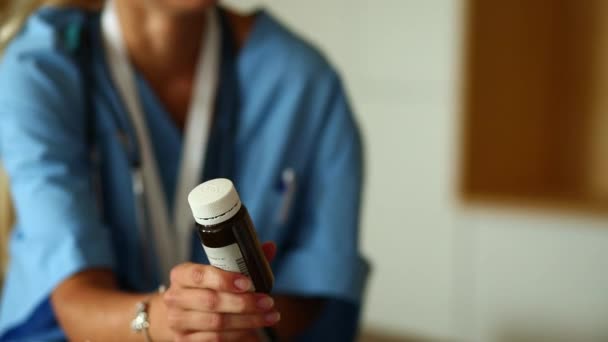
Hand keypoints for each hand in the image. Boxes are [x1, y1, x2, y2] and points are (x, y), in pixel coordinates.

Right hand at [163, 242, 278, 341]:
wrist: (184, 315)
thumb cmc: (206, 289)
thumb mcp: (218, 272)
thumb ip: (242, 261)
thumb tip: (270, 247)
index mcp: (181, 274)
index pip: (200, 275)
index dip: (224, 279)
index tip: (248, 283)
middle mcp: (175, 297)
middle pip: (211, 301)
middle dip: (244, 302)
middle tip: (268, 302)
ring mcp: (177, 322)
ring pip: (216, 323)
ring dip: (247, 320)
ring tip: (269, 316)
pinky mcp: (184, 341)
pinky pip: (215, 339)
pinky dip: (238, 334)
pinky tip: (253, 328)